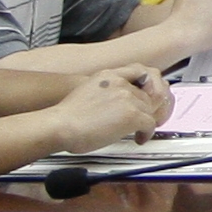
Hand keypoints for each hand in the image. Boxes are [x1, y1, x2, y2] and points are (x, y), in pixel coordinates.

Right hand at [52, 67, 168, 150]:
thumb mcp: (88, 90)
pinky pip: (150, 123)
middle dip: (144, 109)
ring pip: (149, 110)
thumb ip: (106, 92)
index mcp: (108, 75)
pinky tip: (139, 138)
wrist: (60, 125)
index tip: (145, 99)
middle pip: (146, 96)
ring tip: (137, 132)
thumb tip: (116, 105)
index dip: (146, 88)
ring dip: (146, 122)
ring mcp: (127, 97)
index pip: (139, 73)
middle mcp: (120, 82)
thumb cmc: (68, 116)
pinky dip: (147, 133)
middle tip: (140, 122)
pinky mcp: (132, 114)